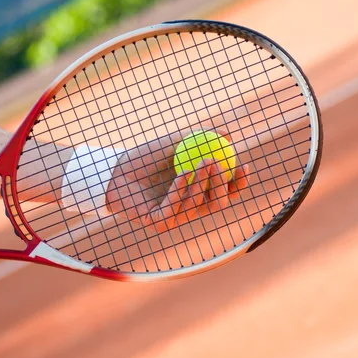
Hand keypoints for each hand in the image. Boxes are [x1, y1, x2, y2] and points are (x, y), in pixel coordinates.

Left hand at [106, 131, 248, 231]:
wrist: (115, 169)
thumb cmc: (145, 157)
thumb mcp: (175, 143)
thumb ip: (200, 139)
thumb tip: (228, 134)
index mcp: (198, 191)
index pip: (225, 192)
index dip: (238, 183)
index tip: (243, 165)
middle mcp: (189, 207)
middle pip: (217, 203)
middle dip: (223, 185)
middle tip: (220, 164)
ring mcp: (175, 217)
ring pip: (198, 206)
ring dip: (202, 183)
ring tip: (202, 162)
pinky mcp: (159, 223)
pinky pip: (175, 209)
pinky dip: (180, 191)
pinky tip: (182, 174)